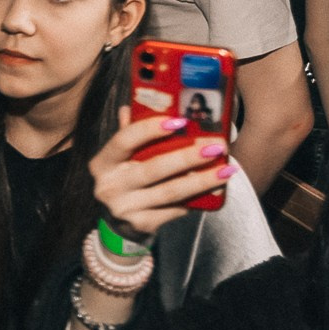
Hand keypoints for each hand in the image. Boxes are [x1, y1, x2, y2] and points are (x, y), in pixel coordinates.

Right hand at [89, 108, 233, 242]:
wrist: (119, 224)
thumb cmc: (126, 180)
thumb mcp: (121, 158)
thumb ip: (130, 133)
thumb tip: (134, 105)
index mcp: (103, 163)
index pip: (124, 140)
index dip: (150, 129)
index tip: (179, 121)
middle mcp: (109, 186)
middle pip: (153, 168)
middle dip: (187, 156)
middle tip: (216, 146)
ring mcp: (125, 208)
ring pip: (170, 191)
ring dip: (202, 180)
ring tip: (225, 169)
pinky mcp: (142, 224)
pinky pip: (175, 208)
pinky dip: (197, 198)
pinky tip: (215, 188)